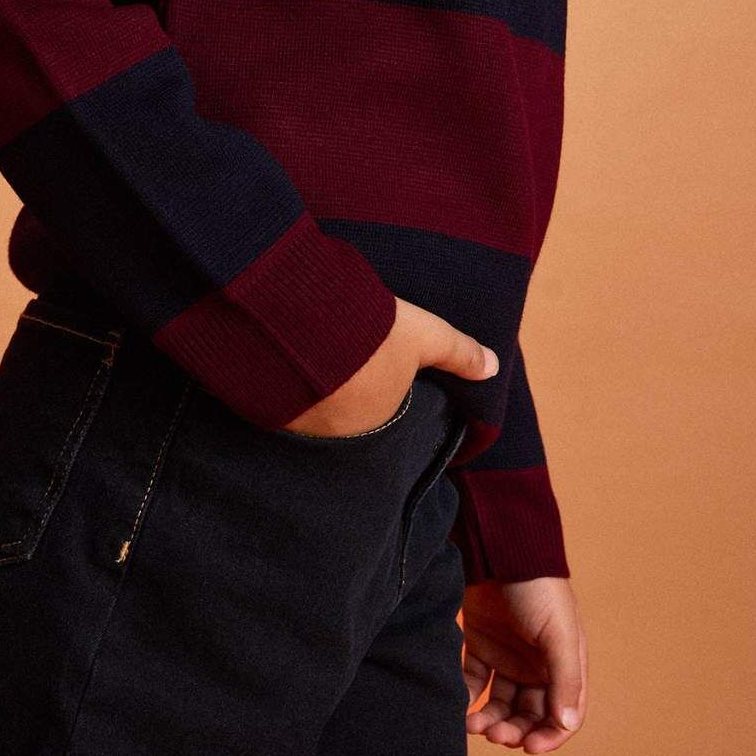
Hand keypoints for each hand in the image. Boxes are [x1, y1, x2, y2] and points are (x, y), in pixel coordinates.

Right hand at [280, 296, 498, 437]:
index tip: (371, 370)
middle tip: (338, 360)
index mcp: (376, 421)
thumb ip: (458, 353)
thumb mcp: (423, 335)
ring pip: (306, 408)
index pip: (380, 414)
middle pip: (342, 415)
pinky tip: (277, 356)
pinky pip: (274, 398)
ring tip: (305, 354)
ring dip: (307, 389)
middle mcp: (336, 434)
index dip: (378, 391)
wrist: (303, 321)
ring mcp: (295, 422)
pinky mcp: (262, 405)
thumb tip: (493, 368)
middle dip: (342, 394)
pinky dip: (277, 382)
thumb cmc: (370, 334)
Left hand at [461, 576, 587, 752]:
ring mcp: (507, 656)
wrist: (499, 549)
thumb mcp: (559, 633)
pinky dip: (467, 698)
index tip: (527, 748)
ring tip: (472, 725)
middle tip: (494, 735)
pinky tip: (458, 706)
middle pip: (529, 714)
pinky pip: (473, 682)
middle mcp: (537, 665)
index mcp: (564, 664)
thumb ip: (565, 678)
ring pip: (500, 703)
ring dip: (490, 720)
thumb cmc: (538, 588)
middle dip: (514, 730)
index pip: (562, 714)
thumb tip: (566, 724)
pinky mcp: (479, 645)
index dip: (548, 736)